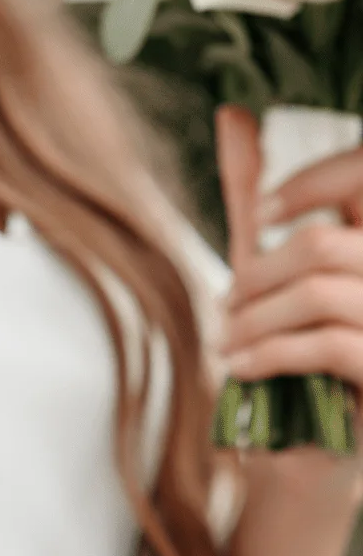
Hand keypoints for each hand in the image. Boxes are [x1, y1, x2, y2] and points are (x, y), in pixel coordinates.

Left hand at [219, 103, 362, 401]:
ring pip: (319, 293)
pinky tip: (245, 366)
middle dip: (257, 275)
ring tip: (228, 343)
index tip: (261, 216)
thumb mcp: (269, 258)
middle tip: (227, 306)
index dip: (312, 184)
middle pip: (323, 245)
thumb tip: (232, 112)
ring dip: (255, 318)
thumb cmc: (292, 341)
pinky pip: (329, 344)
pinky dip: (271, 352)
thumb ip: (255, 188)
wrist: (308, 443)